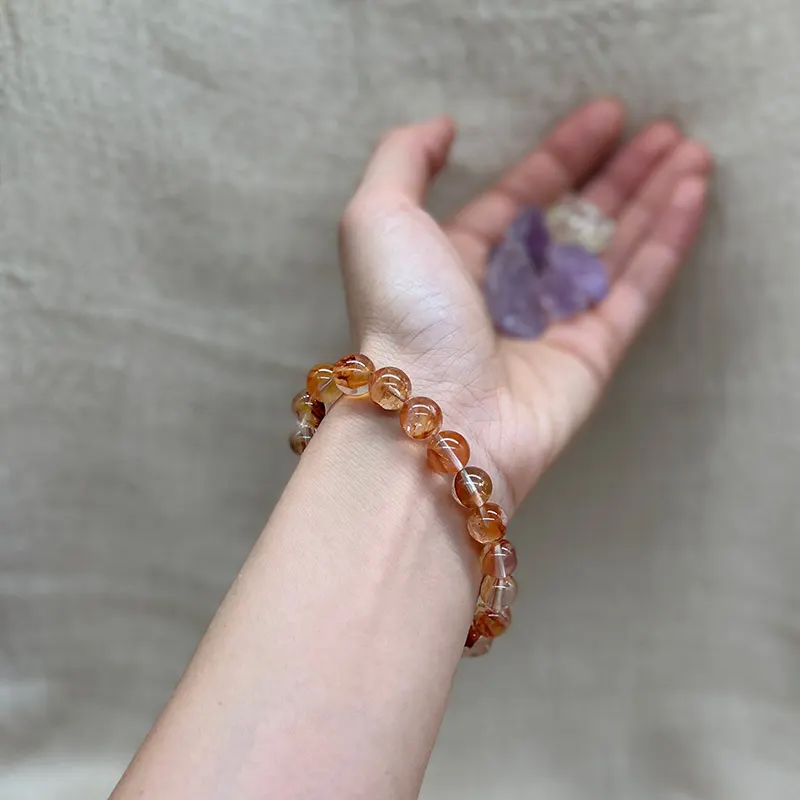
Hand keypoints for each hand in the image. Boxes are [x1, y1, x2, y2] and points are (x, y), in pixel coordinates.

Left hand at [339, 99, 710, 509]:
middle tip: (666, 132)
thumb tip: (444, 127)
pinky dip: (666, 244)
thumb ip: (404, 160)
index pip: (517, 197)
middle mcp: (504, 292)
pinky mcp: (591, 357)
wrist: (435, 416)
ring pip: (611, 252)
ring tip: (695, 154)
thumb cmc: (404, 314)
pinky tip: (692, 197)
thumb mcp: (379, 218)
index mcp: (455, 260)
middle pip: (572, 222)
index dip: (561, 154)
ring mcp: (550, 327)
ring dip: (651, 201)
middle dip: (619, 175)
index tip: (607, 114)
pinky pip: (636, 291)